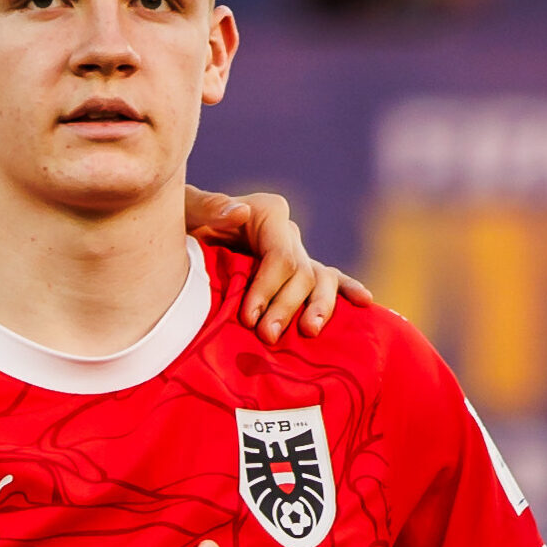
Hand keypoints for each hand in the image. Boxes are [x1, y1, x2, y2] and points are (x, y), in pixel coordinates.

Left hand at [184, 188, 373, 343]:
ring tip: (311, 332)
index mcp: (267, 213)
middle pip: (301, 272)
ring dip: (320, 307)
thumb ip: (210, 209)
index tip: (247, 317)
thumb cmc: (180, 227)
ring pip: (321, 279)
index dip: (268, 288)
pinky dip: (348, 292)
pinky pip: (331, 281)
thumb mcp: (186, 213)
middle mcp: (288, 233)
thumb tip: (241, 212)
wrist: (183, 243)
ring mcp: (298, 255)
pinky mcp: (301, 274)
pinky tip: (366, 304)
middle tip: (267, 337)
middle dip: (287, 306)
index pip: (279, 255)